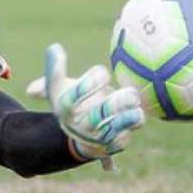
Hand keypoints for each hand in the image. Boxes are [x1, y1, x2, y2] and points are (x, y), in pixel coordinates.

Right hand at [26, 43, 144, 169]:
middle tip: (130, 93)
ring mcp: (97, 137)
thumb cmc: (70, 102)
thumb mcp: (57, 87)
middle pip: (95, 117)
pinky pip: (124, 138)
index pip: (72, 99)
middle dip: (113, 105)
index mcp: (65, 109)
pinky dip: (132, 126)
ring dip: (127, 118)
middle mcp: (80, 125)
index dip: (86, 85)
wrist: (79, 134)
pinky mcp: (113, 144)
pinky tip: (138, 114)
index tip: (102, 72)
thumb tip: (54, 48)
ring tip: (136, 105)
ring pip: (113, 129)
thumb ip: (54, 69)